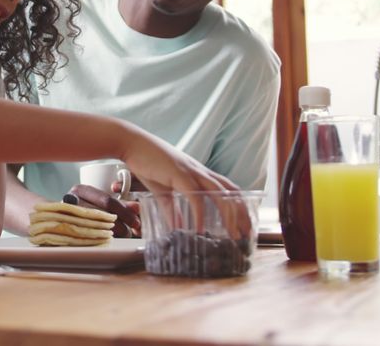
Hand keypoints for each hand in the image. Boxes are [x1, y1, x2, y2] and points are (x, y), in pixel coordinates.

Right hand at [66, 184, 140, 236]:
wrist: (60, 219)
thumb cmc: (85, 209)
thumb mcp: (102, 203)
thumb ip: (121, 204)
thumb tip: (137, 208)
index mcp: (82, 190)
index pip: (107, 201)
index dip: (124, 213)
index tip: (135, 222)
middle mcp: (71, 200)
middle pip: (102, 216)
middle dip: (120, 226)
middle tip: (129, 232)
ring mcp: (66, 215)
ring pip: (96, 228)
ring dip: (112, 235)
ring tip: (120, 236)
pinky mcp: (66, 229)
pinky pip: (88, 237)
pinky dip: (100, 240)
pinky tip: (106, 240)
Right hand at [118, 127, 250, 238]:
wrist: (131, 144)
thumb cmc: (147, 164)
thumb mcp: (162, 191)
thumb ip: (171, 210)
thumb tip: (176, 230)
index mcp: (199, 173)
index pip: (229, 187)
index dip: (239, 204)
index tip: (244, 223)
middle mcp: (200, 171)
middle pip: (231, 191)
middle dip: (242, 213)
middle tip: (247, 233)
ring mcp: (191, 172)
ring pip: (220, 193)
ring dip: (229, 215)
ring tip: (233, 234)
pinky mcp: (179, 175)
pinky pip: (195, 197)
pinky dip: (199, 214)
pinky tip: (198, 229)